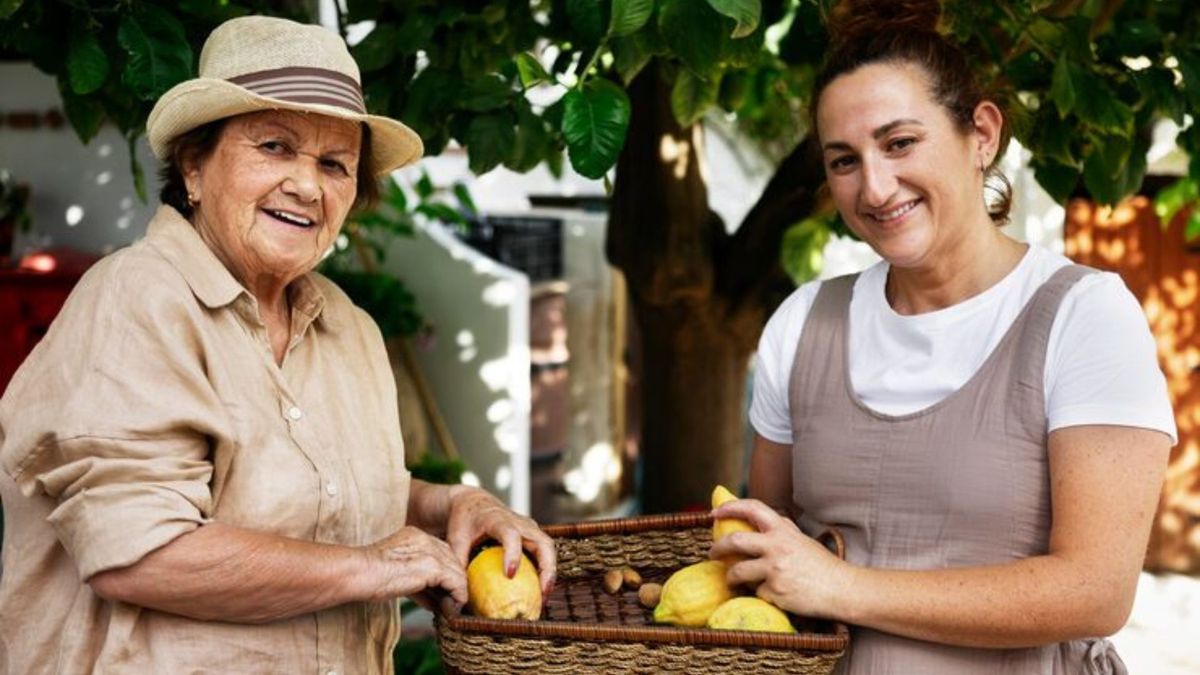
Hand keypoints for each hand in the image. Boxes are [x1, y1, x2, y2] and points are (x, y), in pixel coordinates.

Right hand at [360, 526, 468, 608]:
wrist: (358, 572)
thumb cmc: (368, 576)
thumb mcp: (396, 573)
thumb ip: (418, 583)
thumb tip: (434, 602)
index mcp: (414, 536)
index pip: (441, 551)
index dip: (444, 572)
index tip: (444, 591)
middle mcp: (424, 538)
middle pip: (451, 558)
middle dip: (454, 580)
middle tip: (453, 600)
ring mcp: (430, 550)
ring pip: (457, 570)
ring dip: (458, 589)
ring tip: (455, 605)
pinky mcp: (432, 566)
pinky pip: (456, 581)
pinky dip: (458, 594)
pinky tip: (455, 605)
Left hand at [444, 487, 556, 595]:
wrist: (474, 502)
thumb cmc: (465, 520)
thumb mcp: (456, 538)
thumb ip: (458, 562)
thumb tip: (460, 591)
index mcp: (498, 520)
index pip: (510, 534)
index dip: (512, 554)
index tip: (509, 575)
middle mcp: (519, 522)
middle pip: (542, 542)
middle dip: (546, 567)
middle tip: (543, 592)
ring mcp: (529, 528)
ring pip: (548, 548)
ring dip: (550, 572)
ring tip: (544, 596)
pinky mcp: (532, 535)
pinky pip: (544, 552)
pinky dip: (545, 570)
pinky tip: (540, 590)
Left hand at [709, 498, 847, 618]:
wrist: (842, 589)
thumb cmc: (822, 565)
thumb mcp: (801, 540)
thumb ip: (781, 530)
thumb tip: (758, 519)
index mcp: (783, 531)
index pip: (752, 508)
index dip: (730, 507)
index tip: (715, 513)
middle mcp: (777, 547)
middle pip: (734, 541)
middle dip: (717, 548)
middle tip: (712, 553)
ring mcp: (775, 570)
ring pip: (738, 572)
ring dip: (730, 577)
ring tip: (731, 580)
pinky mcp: (775, 592)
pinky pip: (756, 592)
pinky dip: (759, 594)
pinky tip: (771, 595)